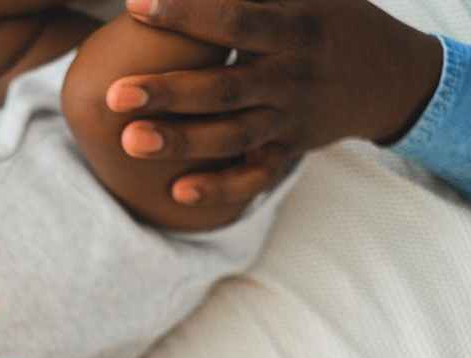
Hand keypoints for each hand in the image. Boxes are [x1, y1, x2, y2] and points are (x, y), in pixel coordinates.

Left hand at [109, 0, 443, 206]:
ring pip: (232, 136)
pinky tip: (178, 192)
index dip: (187, 14)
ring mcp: (289, 118)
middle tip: (115, 94)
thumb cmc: (324, 17)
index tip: (135, 6)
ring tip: (130, 140)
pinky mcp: (287, 151)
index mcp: (293, 27)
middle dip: (170, 92)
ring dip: (181, 142)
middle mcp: (290, 76)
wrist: (388, 75)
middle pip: (225, 88)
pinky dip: (220, 188)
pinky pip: (254, 177)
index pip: (236, 19)